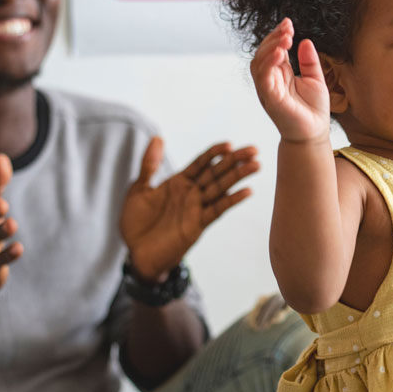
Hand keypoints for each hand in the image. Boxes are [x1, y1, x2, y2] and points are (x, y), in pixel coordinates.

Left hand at [120, 137, 259, 278]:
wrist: (136, 254)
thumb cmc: (136, 223)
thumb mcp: (139, 189)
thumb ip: (149, 164)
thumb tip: (157, 137)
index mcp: (179, 182)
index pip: (201, 163)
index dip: (215, 153)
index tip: (229, 144)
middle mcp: (191, 193)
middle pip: (217, 172)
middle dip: (235, 160)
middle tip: (254, 150)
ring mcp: (197, 208)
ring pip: (221, 188)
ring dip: (239, 176)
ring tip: (256, 165)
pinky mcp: (198, 224)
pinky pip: (217, 209)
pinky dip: (232, 200)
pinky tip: (247, 191)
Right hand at [249, 18, 330, 141]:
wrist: (315, 133)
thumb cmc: (313, 110)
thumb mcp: (315, 79)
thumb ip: (309, 61)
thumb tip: (305, 41)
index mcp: (280, 74)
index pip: (273, 50)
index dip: (278, 35)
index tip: (288, 23)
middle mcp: (271, 80)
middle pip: (263, 53)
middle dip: (273, 38)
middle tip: (288, 29)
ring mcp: (268, 90)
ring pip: (259, 63)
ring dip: (270, 48)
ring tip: (285, 38)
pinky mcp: (270, 99)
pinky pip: (264, 78)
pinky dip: (269, 64)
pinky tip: (280, 54)